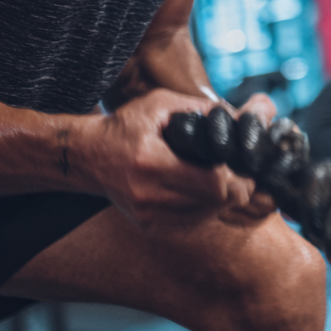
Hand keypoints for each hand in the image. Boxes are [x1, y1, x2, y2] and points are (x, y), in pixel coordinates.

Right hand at [75, 89, 277, 227]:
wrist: (89, 157)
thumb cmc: (126, 125)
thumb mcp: (159, 104)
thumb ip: (197, 107)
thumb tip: (236, 114)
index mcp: (151, 162)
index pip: (212, 183)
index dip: (234, 175)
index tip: (239, 161)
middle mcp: (148, 195)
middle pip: (214, 203)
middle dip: (235, 188)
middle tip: (242, 172)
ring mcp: (147, 215)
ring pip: (206, 216)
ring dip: (221, 200)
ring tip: (222, 178)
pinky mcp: (147, 226)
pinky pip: (191, 224)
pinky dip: (203, 209)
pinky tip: (201, 190)